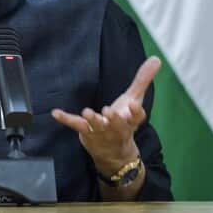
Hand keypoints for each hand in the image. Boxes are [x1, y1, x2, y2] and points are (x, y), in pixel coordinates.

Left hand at [51, 55, 159, 175]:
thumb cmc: (125, 121)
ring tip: (87, 112)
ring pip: (97, 126)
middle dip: (114, 118)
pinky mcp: (86, 132)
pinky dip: (66, 119)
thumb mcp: (134, 101)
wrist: (115, 153)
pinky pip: (76, 125)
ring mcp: (101, 131)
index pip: (137, 117)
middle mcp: (117, 128)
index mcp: (131, 120)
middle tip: (108, 111)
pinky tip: (55, 112)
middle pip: (117, 124)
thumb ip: (142, 80)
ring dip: (93, 120)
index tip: (134, 105)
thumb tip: (156, 59)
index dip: (136, 112)